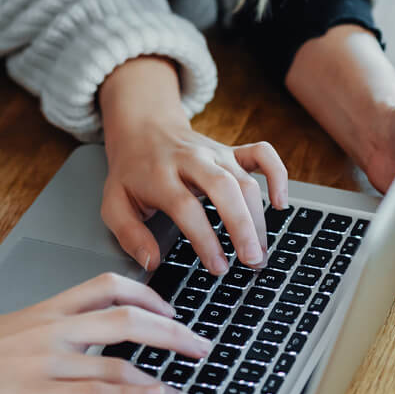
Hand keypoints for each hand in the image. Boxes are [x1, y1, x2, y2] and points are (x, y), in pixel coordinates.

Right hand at [0, 273, 205, 393]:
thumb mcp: (12, 335)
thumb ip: (49, 336)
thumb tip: (82, 347)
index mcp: (46, 310)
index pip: (107, 286)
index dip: (148, 294)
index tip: (171, 309)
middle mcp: (53, 328)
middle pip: (127, 315)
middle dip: (172, 329)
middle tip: (200, 344)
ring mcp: (48, 360)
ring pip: (122, 352)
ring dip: (165, 366)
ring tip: (189, 383)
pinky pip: (100, 390)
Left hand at [98, 57, 287, 274]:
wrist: (142, 126)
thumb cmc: (131, 172)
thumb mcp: (113, 203)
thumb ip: (129, 235)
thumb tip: (151, 261)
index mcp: (159, 175)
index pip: (186, 207)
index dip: (205, 239)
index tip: (218, 267)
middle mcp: (191, 161)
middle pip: (222, 187)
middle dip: (242, 225)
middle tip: (251, 261)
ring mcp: (214, 153)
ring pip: (244, 178)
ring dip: (258, 216)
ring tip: (259, 253)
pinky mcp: (230, 150)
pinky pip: (262, 153)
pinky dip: (277, 174)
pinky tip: (281, 203)